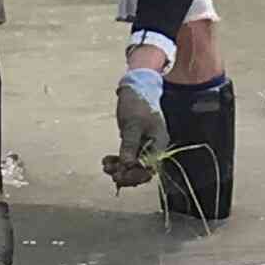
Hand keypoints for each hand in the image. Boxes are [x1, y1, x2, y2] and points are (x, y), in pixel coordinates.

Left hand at [106, 66, 167, 185]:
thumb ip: (130, 145)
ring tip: (105, 166)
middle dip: (126, 174)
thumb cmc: (137, 104)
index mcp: (158, 143)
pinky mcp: (135, 143)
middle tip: (110, 173)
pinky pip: (128, 157)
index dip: (135, 175)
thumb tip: (127, 164)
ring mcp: (144, 145)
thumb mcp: (133, 124)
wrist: (136, 88)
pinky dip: (118, 161)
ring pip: (133, 165)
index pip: (150, 168)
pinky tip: (106, 161)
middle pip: (142, 170)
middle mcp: (153, 147)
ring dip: (120, 168)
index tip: (119, 175)